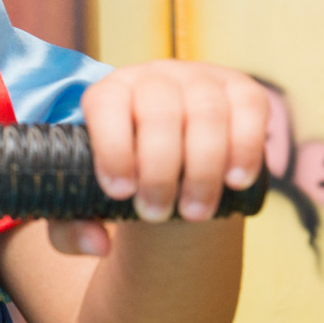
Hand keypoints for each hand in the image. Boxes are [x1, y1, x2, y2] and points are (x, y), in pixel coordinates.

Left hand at [49, 60, 268, 256]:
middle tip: (156, 213)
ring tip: (194, 213)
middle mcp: (154, 78)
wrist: (172, 163)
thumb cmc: (124, 180)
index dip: (113, 147)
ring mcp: (201, 79)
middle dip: (159, 170)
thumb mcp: (86, 201)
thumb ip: (72, 229)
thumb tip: (99, 244)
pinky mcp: (241, 90)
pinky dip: (246, 147)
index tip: (120, 192)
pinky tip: (236, 182)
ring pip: (206, 113)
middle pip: (160, 111)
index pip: (106, 105)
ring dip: (202, 169)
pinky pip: (250, 108)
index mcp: (109, 93)